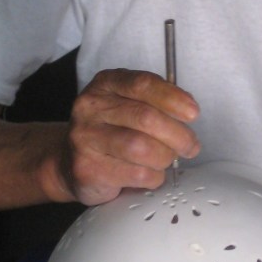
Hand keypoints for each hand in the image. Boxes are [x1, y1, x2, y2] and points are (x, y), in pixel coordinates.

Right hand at [61, 68, 200, 205]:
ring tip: (167, 160)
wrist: (69, 162)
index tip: (193, 113)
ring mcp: (85, 138)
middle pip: (145, 118)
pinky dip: (153, 176)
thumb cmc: (110, 131)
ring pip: (141, 148)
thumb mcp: (128, 105)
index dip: (172, 98)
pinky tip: (150, 174)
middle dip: (178, 134)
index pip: (142, 84)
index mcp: (105, 84)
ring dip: (165, 157)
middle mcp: (91, 107)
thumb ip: (156, 103)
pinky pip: (136, 174)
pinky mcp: (87, 169)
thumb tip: (188, 109)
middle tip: (190, 146)